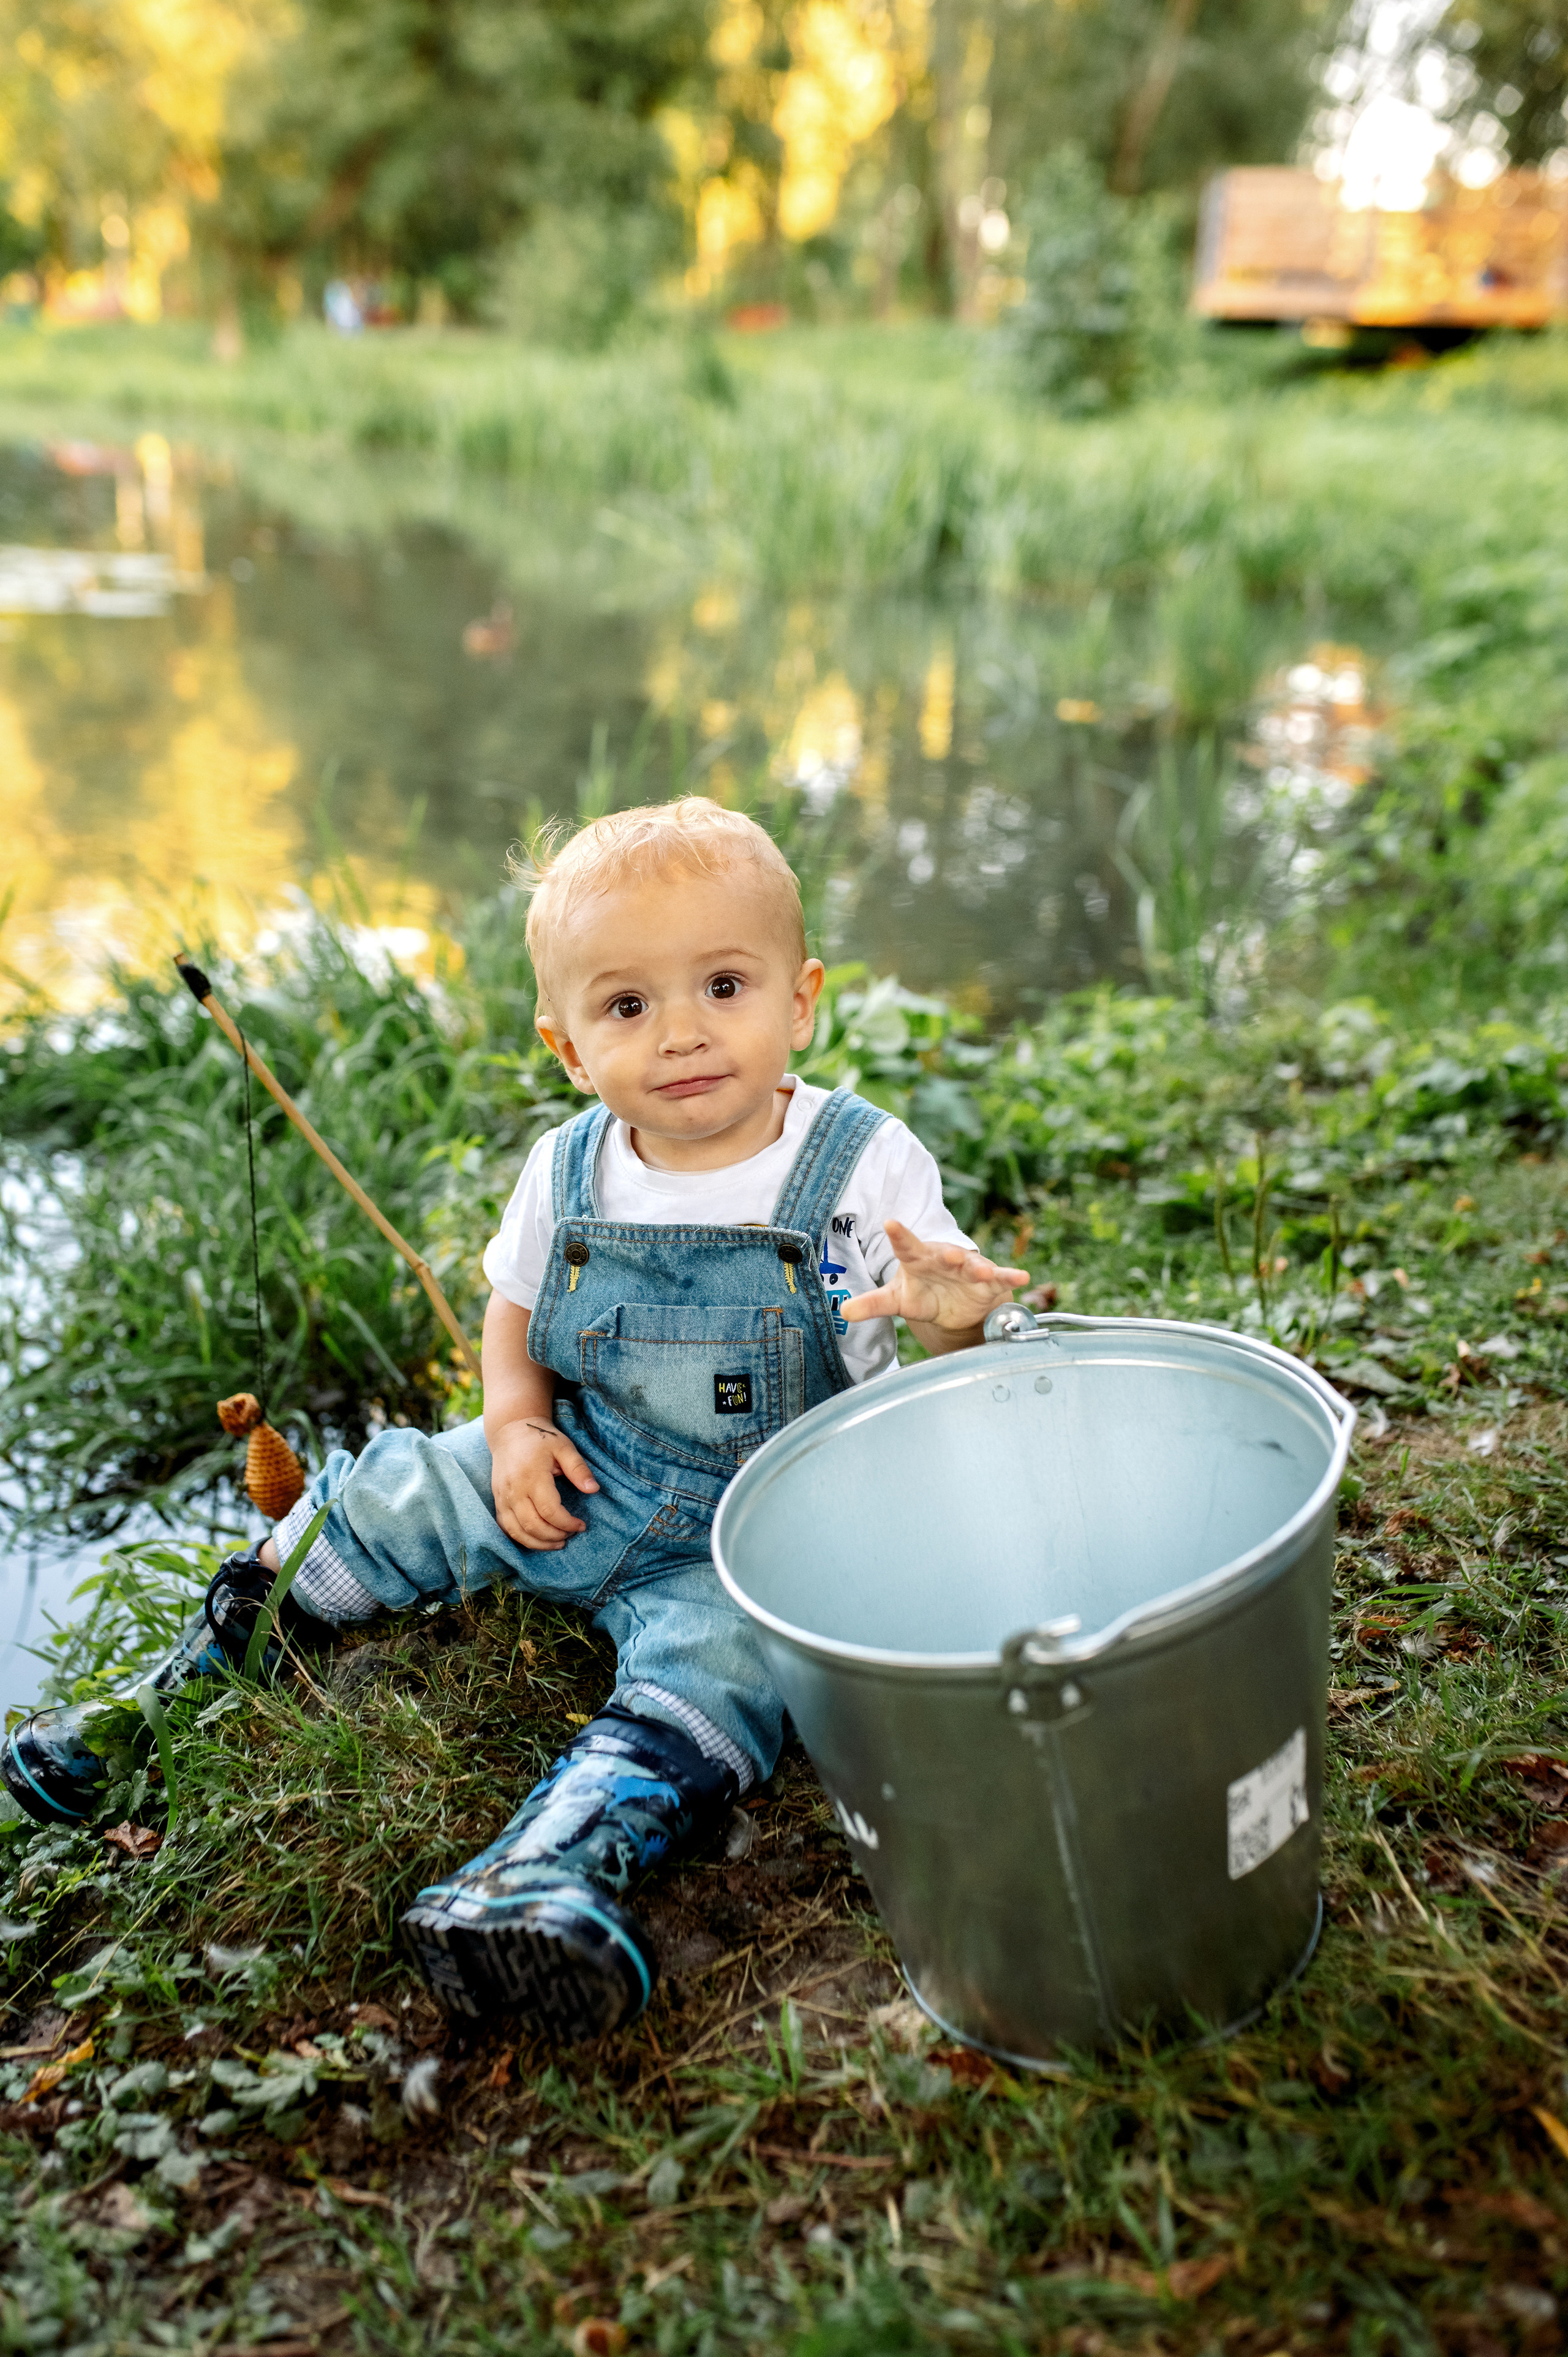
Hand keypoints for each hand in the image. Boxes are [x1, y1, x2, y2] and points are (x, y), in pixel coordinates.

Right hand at [490, 1417, 598, 1549]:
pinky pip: (505, 1527)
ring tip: (557, 1543)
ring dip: (538, 1543)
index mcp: (532, 1476)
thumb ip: (578, 1469)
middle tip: (570, 1535)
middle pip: (532, 1525)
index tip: (581, 1525)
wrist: (510, 1432)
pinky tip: (537, 1539)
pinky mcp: (497, 1500)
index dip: (567, 1523)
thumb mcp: (564, 1448)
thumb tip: (594, 1489)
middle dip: (554, 1537)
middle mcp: (514, 1490)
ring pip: (517, 1531)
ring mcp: (502, 1497)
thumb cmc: (541, 1439)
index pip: (549, 1511)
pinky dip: (521, 1538)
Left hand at [842, 1218, 1027, 1338]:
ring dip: (979, 1268)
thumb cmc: (922, 1291)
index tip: (890, 1224)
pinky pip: (1001, 1278)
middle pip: (946, 1255)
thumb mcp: (896, 1299)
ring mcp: (968, 1269)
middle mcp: (945, 1259)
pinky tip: (1023, 1277)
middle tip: (950, 1253)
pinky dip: (1011, 1277)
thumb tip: (844, 1311)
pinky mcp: (988, 1282)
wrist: (952, 1300)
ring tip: (982, 1271)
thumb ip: (872, 1304)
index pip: (905, 1246)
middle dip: (950, 1255)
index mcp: (918, 1259)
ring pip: (975, 1266)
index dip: (899, 1236)